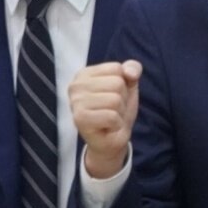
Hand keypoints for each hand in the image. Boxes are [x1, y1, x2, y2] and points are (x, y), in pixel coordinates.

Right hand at [70, 60, 141, 179]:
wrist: (112, 139)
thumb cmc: (117, 109)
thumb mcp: (129, 84)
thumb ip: (132, 69)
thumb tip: (129, 72)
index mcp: (84, 74)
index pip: (116, 68)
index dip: (123, 83)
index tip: (113, 95)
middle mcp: (75, 85)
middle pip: (117, 83)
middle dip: (122, 99)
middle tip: (112, 109)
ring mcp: (75, 102)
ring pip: (115, 99)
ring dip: (119, 112)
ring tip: (110, 118)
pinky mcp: (79, 119)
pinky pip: (112, 116)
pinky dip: (116, 123)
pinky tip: (108, 127)